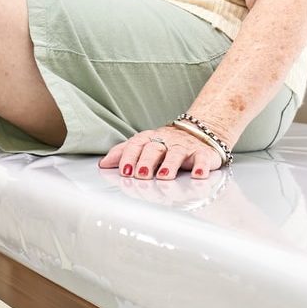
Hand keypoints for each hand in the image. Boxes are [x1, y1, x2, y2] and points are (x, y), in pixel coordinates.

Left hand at [100, 125, 224, 179]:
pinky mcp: (203, 153)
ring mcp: (185, 147)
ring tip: (164, 176)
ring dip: (170, 165)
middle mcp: (166, 141)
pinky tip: (198, 175)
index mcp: (149, 139)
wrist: (201, 131)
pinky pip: (203, 158)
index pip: (136, 145)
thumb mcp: (144, 145)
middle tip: (140, 175)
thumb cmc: (167, 143)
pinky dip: (201, 167)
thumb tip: (103, 164)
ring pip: (176, 153)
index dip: (129, 157)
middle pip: (154, 148)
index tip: (124, 171)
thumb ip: (124, 153)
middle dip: (146, 161)